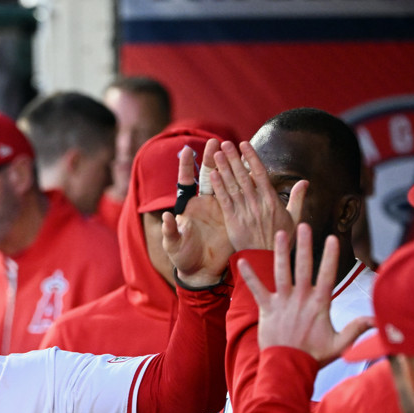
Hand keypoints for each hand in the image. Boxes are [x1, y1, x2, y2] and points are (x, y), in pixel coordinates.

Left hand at [164, 145, 231, 286]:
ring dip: (227, 165)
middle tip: (215, 141)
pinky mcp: (231, 216)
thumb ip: (169, 231)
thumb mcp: (173, 245)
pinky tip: (247, 168)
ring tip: (230, 147)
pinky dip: (241, 183)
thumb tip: (166, 216)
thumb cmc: (183, 256)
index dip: (186, 166)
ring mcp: (218, 208)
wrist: (201, 271)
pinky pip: (237, 196)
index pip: (186, 181)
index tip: (187, 150)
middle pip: (206, 175)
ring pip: (224, 181)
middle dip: (210, 158)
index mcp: (187, 206)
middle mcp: (203, 203)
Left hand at [210, 141, 307, 251]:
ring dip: (224, 168)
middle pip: (244, 176)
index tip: (244, 144)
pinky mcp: (233, 222)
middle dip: (233, 158)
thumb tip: (305, 181)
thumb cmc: (282, 241)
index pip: (261, 173)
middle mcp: (257, 204)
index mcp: (272, 201)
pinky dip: (219, 188)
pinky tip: (213, 175)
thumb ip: (298, 199)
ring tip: (215, 153)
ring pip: (233, 186)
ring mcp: (244, 212)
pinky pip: (225, 202)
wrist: (267, 261)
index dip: (251, 157)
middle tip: (224, 143)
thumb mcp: (295, 219)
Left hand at [237, 223, 371, 363]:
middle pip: (304, 267)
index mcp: (319, 304)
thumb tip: (376, 320)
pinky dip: (249, 276)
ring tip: (280, 233)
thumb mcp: (340, 343)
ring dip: (281, 252)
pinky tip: (241, 261)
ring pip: (281, 272)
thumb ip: (357, 329)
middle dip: (305, 245)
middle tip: (304, 225)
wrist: (288, 367)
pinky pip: (256, 289)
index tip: (333, 238)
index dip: (330, 256)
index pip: (327, 275)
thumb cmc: (314, 355)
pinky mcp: (266, 309)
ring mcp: (283, 302)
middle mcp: (301, 299)